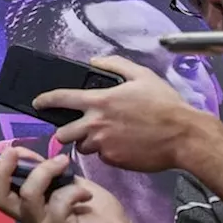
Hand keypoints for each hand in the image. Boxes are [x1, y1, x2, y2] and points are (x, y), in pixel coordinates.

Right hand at [0, 147, 136, 222]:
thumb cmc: (88, 207)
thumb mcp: (63, 180)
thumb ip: (40, 168)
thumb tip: (17, 151)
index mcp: (24, 203)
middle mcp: (27, 217)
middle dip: (1, 170)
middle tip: (14, 151)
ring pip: (28, 197)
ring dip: (44, 172)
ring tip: (62, 163)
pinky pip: (58, 206)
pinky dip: (72, 191)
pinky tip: (85, 193)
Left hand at [33, 56, 211, 171]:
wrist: (184, 137)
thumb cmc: (165, 105)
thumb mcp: (142, 76)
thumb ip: (115, 65)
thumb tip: (94, 61)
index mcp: (100, 101)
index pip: (61, 99)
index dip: (44, 100)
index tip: (37, 103)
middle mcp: (96, 124)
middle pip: (62, 133)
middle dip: (67, 131)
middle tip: (79, 128)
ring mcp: (103, 145)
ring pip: (82, 146)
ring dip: (88, 142)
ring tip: (107, 136)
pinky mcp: (113, 161)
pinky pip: (101, 157)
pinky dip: (107, 152)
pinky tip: (123, 145)